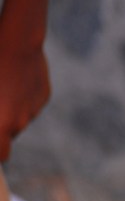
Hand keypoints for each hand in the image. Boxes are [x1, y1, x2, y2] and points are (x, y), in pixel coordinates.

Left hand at [0, 31, 50, 161]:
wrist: (16, 45)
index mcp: (2, 126)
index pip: (2, 155)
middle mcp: (20, 123)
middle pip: (9, 135)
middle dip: (1, 127)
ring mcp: (34, 109)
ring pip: (21, 118)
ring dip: (12, 110)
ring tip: (2, 89)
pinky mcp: (44, 96)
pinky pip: (31, 104)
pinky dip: (23, 98)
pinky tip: (15, 82)